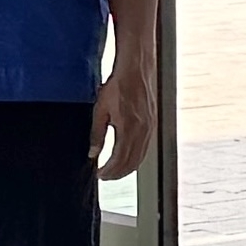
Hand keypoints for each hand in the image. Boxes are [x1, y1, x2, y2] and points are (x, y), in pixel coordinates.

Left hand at [91, 63, 156, 179]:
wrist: (136, 70)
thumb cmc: (118, 86)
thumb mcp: (100, 110)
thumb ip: (96, 134)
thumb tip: (93, 153)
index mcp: (128, 129)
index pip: (119, 160)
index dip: (108, 171)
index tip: (99, 174)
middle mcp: (142, 132)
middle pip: (131, 163)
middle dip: (117, 174)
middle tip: (105, 176)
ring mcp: (150, 128)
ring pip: (140, 157)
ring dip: (127, 167)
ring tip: (114, 170)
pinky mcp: (152, 124)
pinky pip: (145, 147)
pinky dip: (136, 157)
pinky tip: (127, 157)